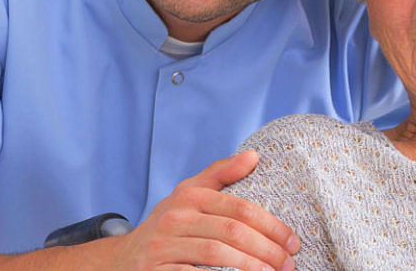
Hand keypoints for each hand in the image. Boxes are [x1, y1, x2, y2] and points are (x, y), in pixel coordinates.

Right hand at [112, 150, 299, 270]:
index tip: (293, 243)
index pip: (241, 209)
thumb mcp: (187, 195)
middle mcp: (174, 218)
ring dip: (251, 267)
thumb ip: (220, 175)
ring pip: (216, 254)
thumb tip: (254, 156)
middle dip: (268, 250)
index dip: (273, 227)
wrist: (122, 260)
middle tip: (289, 264)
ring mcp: (163, 246)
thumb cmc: (166, 227)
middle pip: (232, 232)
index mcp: (189, 197)